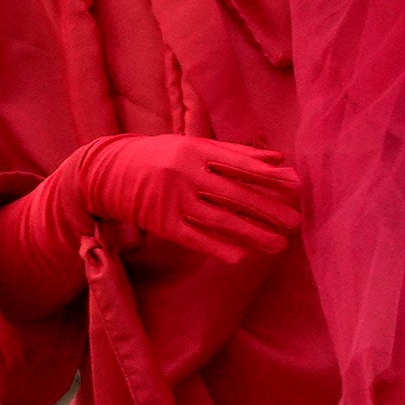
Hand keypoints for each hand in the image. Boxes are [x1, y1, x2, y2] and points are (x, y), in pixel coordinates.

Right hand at [49, 132, 303, 271]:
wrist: (106, 171)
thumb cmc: (162, 156)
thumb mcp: (195, 147)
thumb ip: (237, 154)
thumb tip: (280, 160)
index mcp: (196, 151)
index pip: (239, 166)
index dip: (269, 178)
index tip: (297, 188)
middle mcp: (184, 174)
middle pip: (233, 194)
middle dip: (267, 209)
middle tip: (296, 222)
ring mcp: (170, 199)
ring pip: (217, 219)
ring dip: (251, 234)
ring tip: (279, 245)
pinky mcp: (159, 222)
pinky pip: (192, 237)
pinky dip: (216, 247)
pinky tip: (240, 257)